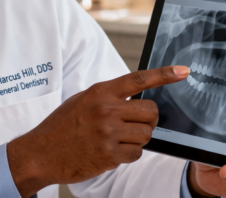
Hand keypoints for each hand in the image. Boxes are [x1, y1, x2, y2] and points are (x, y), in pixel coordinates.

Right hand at [7, 66, 189, 197]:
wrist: (41, 152)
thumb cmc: (61, 126)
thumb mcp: (81, 101)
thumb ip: (107, 97)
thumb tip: (135, 97)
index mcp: (99, 92)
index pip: (139, 79)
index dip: (164, 74)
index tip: (183, 71)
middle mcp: (105, 110)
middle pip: (151, 111)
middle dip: (148, 119)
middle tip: (135, 124)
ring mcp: (108, 133)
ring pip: (147, 134)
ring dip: (138, 139)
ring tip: (119, 139)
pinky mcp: (109, 154)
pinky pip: (136, 153)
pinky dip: (129, 154)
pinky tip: (112, 152)